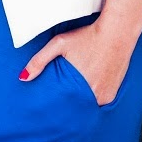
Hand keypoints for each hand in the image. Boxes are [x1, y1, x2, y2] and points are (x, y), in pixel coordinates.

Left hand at [18, 20, 135, 105]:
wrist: (117, 32)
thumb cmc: (88, 36)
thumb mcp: (60, 44)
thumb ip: (40, 60)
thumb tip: (23, 78)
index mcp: (80, 89)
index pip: (64, 107)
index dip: (58, 108)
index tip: (51, 109)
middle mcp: (96, 96)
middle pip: (77, 107)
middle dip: (69, 104)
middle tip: (62, 96)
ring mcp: (107, 95)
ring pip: (89, 104)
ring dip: (82, 100)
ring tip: (77, 90)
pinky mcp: (114, 92)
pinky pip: (100, 100)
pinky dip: (94, 95)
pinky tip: (90, 84)